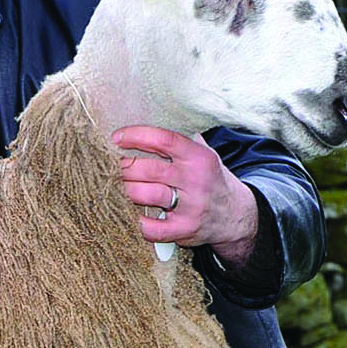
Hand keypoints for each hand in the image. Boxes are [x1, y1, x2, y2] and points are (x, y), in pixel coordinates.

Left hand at [113, 126, 258, 266]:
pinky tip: (132, 215)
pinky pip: (151, 228)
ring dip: (126, 191)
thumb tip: (146, 117)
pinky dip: (137, 222)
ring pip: (145, 195)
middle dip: (124, 168)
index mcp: (199, 157)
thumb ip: (180, 141)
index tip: (116, 138)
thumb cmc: (209, 180)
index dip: (136, 136)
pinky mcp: (184, 230)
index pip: (163, 140)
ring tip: (119, 188)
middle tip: (111, 168)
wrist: (235, 216)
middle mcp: (196, 180)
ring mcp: (191, 206)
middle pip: (148, 169)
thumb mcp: (204, 155)